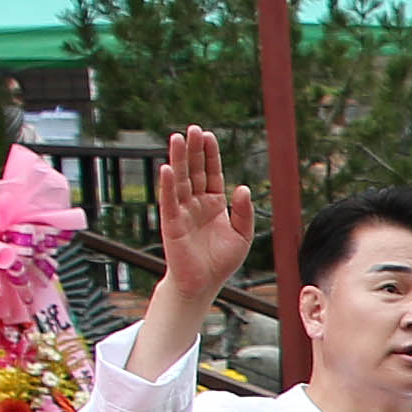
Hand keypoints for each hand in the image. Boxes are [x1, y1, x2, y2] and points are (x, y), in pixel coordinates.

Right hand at [153, 123, 253, 303]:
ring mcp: (182, 211)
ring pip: (180, 180)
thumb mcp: (242, 235)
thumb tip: (243, 188)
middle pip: (194, 171)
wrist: (204, 283)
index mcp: (213, 203)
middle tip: (192, 128)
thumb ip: (244, 211)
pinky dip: (168, 184)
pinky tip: (167, 167)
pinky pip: (169, 201)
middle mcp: (196, 203)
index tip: (208, 135)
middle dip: (194, 150)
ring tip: (177, 138)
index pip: (211, 173)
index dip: (210, 155)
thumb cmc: (221, 260)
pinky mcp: (172, 223)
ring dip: (178, 159)